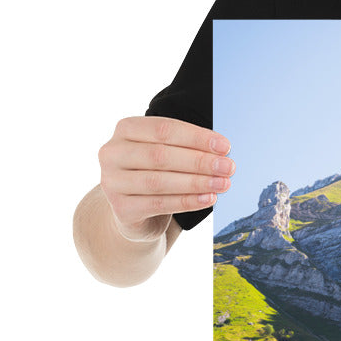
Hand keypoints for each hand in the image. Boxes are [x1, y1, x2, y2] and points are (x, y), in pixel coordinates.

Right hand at [98, 116, 234, 241]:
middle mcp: (112, 153)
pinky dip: (187, 201)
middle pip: (160, 155)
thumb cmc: (158, 172)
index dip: (196, 137)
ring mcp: (112, 182)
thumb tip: (223, 150)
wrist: (136, 211)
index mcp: (126, 129)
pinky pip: (159, 204)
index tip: (225, 146)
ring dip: (196, 182)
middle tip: (228, 167)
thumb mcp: (168, 153)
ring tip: (223, 184)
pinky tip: (208, 199)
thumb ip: (188, 147)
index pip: (164, 129)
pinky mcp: (121, 208)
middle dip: (199, 161)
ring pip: (159, 181)